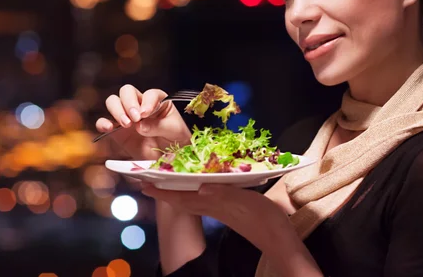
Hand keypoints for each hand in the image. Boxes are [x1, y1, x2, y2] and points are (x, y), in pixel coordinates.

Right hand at [95, 85, 191, 159]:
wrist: (168, 158)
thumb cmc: (175, 140)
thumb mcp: (175, 131)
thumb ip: (160, 126)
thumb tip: (141, 126)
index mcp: (158, 101)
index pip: (150, 94)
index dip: (147, 101)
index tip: (146, 113)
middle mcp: (140, 104)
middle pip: (127, 91)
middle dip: (129, 102)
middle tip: (135, 118)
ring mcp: (127, 116)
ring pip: (113, 101)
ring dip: (117, 110)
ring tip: (126, 124)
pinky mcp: (116, 130)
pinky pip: (103, 122)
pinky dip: (102, 123)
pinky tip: (108, 128)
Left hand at [142, 184, 289, 250]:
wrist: (279, 242)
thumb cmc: (264, 221)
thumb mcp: (246, 202)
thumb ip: (224, 194)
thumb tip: (200, 187)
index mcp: (214, 205)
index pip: (182, 197)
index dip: (163, 191)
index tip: (143, 183)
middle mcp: (213, 208)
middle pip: (182, 200)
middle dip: (166, 191)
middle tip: (151, 181)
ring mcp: (221, 211)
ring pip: (192, 201)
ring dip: (179, 191)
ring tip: (170, 181)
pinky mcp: (230, 212)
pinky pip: (204, 201)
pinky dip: (196, 192)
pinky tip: (202, 187)